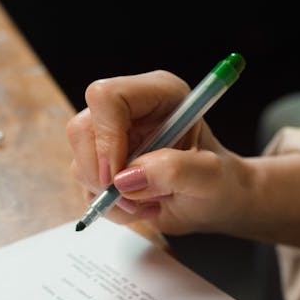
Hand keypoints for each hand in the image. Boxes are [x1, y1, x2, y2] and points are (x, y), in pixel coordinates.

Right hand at [65, 70, 249, 234]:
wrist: (216, 201)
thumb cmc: (219, 182)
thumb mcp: (209, 178)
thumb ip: (174, 171)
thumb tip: (126, 179)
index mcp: (158, 94)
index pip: (107, 97)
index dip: (106, 137)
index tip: (119, 175)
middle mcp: (130, 110)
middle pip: (81, 129)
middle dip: (101, 173)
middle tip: (131, 198)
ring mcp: (113, 136)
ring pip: (80, 162)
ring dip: (109, 196)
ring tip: (147, 203)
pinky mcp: (105, 162)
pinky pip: (86, 185)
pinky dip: (109, 206)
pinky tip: (139, 206)